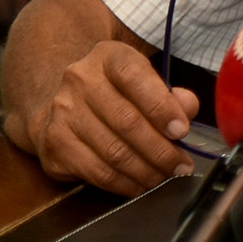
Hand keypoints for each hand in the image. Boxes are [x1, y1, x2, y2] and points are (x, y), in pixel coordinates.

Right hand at [25, 40, 200, 194]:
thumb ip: (170, 94)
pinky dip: (125, 184)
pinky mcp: (54, 144)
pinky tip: (142, 185)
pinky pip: (97, 172)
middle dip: (160, 149)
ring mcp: (63, 113)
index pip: (135, 77)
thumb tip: (187, 107)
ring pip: (113, 151)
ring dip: (146, 171)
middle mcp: (79, 80)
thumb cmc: (118, 93)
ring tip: (167, 177)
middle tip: (182, 166)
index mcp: (108, 57)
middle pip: (126, 121)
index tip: (181, 131)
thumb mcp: (145, 81)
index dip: (161, 106)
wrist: (65, 105)